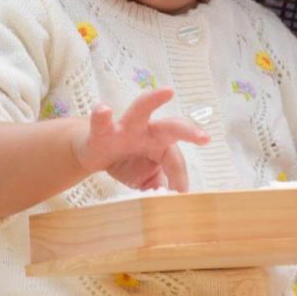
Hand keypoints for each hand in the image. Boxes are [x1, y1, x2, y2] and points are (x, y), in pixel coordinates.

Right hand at [72, 89, 209, 191]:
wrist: (92, 154)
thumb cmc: (126, 162)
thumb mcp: (146, 179)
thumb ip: (161, 187)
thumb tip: (174, 203)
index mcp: (161, 144)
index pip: (175, 162)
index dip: (178, 180)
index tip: (180, 198)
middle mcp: (147, 131)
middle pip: (171, 127)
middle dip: (188, 131)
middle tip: (204, 138)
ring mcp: (125, 128)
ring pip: (140, 110)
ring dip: (153, 100)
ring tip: (168, 91)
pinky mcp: (102, 132)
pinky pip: (101, 123)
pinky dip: (101, 116)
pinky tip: (103, 109)